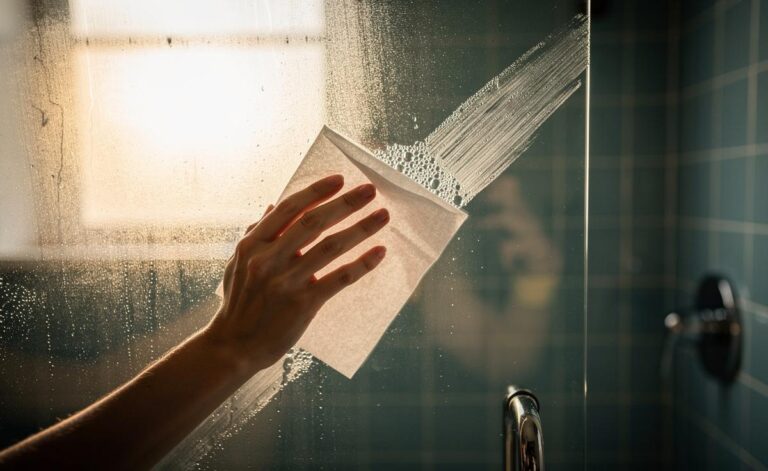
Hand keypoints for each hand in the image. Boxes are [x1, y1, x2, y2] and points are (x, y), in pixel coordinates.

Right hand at [204, 175, 389, 370]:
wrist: (235, 346)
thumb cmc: (239, 302)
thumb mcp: (237, 264)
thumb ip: (255, 233)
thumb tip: (273, 204)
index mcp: (252, 245)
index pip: (288, 209)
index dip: (316, 192)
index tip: (339, 179)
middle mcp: (268, 260)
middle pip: (313, 223)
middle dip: (345, 203)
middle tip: (370, 190)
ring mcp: (286, 282)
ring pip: (330, 247)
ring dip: (360, 229)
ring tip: (383, 216)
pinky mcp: (303, 304)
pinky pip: (339, 278)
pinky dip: (361, 264)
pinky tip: (379, 252)